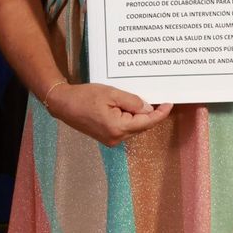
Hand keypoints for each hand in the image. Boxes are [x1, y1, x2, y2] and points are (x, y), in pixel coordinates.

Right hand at [45, 82, 172, 146]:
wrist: (62, 104)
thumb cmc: (84, 96)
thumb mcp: (110, 93)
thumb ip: (132, 101)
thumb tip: (148, 109)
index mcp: (118, 127)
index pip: (146, 122)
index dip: (160, 113)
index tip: (169, 104)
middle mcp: (116, 138)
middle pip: (141, 126)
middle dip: (147, 112)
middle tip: (153, 97)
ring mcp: (111, 140)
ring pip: (132, 127)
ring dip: (136, 115)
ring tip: (131, 100)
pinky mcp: (106, 137)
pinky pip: (124, 128)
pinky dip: (128, 118)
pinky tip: (124, 107)